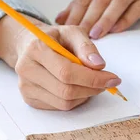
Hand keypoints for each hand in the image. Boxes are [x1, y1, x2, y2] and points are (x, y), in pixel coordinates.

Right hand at [0, 16, 120, 110]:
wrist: (30, 45)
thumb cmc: (55, 38)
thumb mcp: (72, 32)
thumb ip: (87, 47)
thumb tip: (99, 66)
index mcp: (36, 49)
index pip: (67, 72)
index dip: (93, 78)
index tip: (113, 79)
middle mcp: (27, 70)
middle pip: (66, 91)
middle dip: (92, 89)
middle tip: (107, 82)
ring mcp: (26, 87)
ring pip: (64, 103)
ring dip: (85, 95)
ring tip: (91, 82)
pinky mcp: (30, 99)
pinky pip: (59, 107)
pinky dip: (75, 100)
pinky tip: (77, 87)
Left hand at [55, 0, 139, 38]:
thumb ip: (84, 3)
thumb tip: (60, 19)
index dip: (74, 14)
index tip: (64, 29)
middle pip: (99, 1)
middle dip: (86, 20)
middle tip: (77, 35)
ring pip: (116, 4)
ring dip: (104, 20)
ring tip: (94, 34)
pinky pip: (134, 10)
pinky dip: (124, 21)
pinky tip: (115, 30)